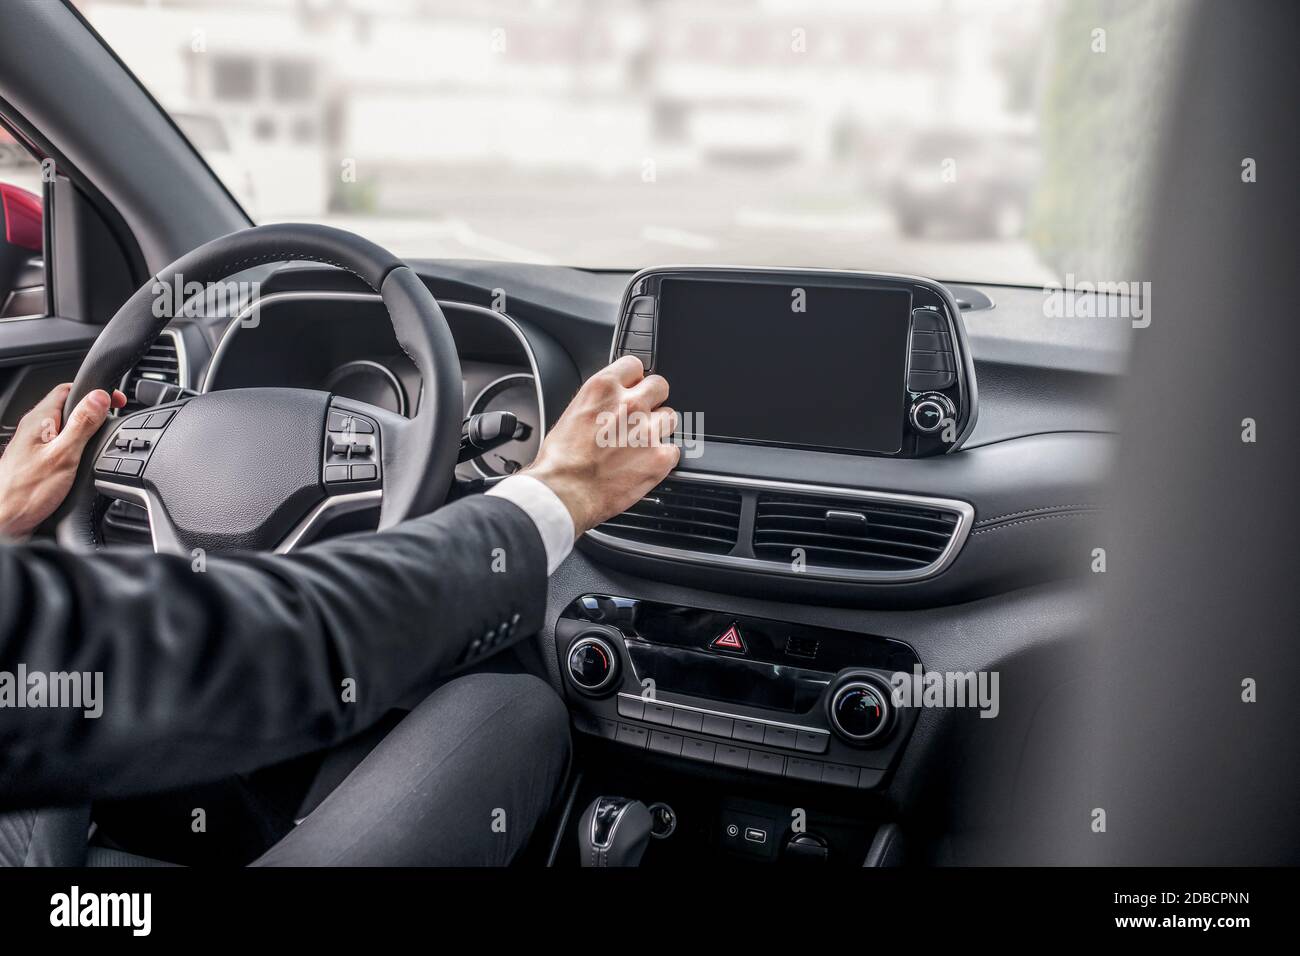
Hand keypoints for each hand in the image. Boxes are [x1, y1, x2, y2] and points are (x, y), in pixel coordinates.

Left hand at [0, 383, 125, 539]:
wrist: (5, 521)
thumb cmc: (26, 493)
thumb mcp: (64, 455)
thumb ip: (82, 424)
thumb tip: (100, 397)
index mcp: (39, 421)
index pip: (68, 390)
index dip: (96, 392)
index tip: (118, 401)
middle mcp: (34, 430)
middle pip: (69, 408)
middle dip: (94, 413)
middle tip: (113, 422)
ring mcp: (35, 446)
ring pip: (66, 428)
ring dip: (86, 432)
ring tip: (101, 442)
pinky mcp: (38, 462)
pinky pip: (62, 446)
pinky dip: (78, 448)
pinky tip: (85, 461)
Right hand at [523, 356, 679, 534]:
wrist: (564, 492)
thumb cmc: (560, 461)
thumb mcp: (572, 414)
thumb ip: (598, 403)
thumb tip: (608, 405)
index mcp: (603, 388)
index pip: (634, 365)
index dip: (633, 379)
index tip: (632, 388)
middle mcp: (630, 404)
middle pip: (660, 386)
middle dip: (652, 399)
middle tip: (640, 417)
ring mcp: (648, 430)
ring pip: (670, 418)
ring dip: (658, 429)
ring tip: (640, 445)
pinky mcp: (660, 457)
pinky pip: (673, 450)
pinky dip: (662, 458)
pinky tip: (643, 465)